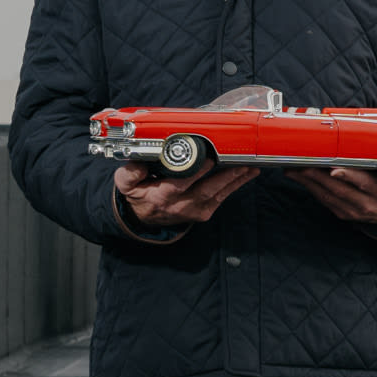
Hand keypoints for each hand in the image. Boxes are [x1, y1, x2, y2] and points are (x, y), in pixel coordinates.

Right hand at [116, 161, 259, 233]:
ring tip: (251, 168)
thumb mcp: (125, 183)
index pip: (181, 184)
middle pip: (207, 190)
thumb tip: (139, 162)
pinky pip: (221, 198)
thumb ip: (130, 172)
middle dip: (226, 176)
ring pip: (218, 195)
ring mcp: (194, 210)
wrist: (143, 218)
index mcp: (162, 196)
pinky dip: (234, 186)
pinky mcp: (203, 213)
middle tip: (242, 163)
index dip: (197, 172)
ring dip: (236, 181)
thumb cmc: (138, 194)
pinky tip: (245, 175)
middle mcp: (180, 205)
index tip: (210, 158)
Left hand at [287, 166, 376, 227]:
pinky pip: (323, 199)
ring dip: (308, 180)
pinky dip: (310, 187)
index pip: (364, 185)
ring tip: (293, 166)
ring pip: (326, 194)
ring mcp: (352, 211)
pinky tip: (298, 175)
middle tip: (301, 160)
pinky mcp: (342, 213)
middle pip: (338, 189)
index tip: (335, 168)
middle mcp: (366, 206)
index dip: (349, 177)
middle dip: (318, 175)